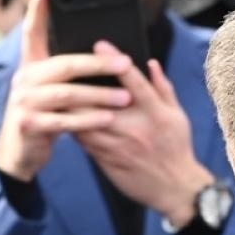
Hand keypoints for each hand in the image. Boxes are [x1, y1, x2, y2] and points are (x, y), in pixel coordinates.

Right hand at [0, 0, 133, 181]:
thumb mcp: (51, 91)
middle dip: (98, 63)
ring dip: (99, 95)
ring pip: (67, 94)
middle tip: (126, 63)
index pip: (32, 32)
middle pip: (64, 65)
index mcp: (31, 67)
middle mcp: (25, 80)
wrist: (19, 154)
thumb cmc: (43, 117)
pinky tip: (108, 119)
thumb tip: (106, 56)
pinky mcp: (29, 125)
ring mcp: (24, 103)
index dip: (37, 9)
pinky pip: (64, 120)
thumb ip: (67, 75)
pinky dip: (89, 120)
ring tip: (126, 97)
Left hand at [76, 48, 213, 224]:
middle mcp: (135, 128)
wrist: (175, 189)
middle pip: (100, 102)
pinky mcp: (107, 161)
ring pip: (86, 122)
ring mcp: (119, 146)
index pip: (133, 82)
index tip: (99, 45)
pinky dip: (73, 127)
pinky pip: (84, 141)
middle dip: (81, 85)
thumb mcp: (178, 116)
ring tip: (56, 90)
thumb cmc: (177, 149)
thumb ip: (163, 88)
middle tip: (64, 67)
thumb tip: (151, 63)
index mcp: (155, 114)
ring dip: (71, 107)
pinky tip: (63, 117)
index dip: (114, 62)